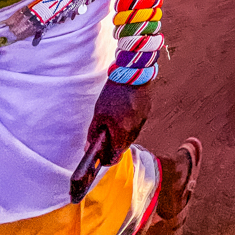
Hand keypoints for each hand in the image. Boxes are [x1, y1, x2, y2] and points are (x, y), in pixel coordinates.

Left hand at [70, 79, 151, 200]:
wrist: (133, 74)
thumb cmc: (113, 94)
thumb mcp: (99, 113)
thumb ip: (93, 132)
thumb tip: (88, 148)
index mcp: (122, 134)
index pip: (114, 157)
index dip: (105, 160)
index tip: (99, 157)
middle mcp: (134, 131)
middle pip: (122, 147)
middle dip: (113, 145)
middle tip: (103, 135)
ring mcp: (142, 122)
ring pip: (130, 136)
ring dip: (121, 133)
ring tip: (113, 120)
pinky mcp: (146, 113)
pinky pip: (136, 124)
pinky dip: (128, 123)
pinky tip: (122, 111)